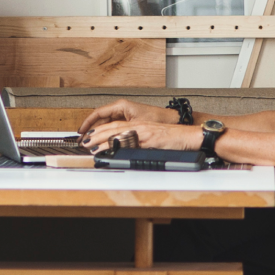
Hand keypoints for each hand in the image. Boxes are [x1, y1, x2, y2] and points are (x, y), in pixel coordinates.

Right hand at [78, 99, 176, 135]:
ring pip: (105, 123)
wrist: (169, 119)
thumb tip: (108, 138)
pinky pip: (112, 126)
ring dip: (97, 132)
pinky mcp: (127, 120)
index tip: (81, 130)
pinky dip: (105, 133)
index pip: (98, 113)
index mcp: (121, 106)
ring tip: (89, 142)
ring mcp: (123, 114)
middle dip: (90, 129)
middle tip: (82, 140)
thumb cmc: (156, 118)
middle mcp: (120, 108)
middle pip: (99, 119)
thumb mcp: (137, 124)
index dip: (88, 122)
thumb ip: (122, 130)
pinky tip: (101, 141)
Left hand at [81, 120, 201, 153]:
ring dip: (102, 139)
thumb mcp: (154, 140)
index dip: (101, 129)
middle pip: (113, 127)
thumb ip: (140, 143)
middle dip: (96, 134)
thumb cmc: (175, 140)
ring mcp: (144, 132)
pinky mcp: (149, 139)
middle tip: (83, 141)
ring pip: (118, 133)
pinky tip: (109, 149)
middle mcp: (140, 126)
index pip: (116, 125)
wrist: (190, 136)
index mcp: (140, 126)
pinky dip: (118, 145)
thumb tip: (126, 150)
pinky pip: (130, 141)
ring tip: (89, 145)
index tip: (89, 135)